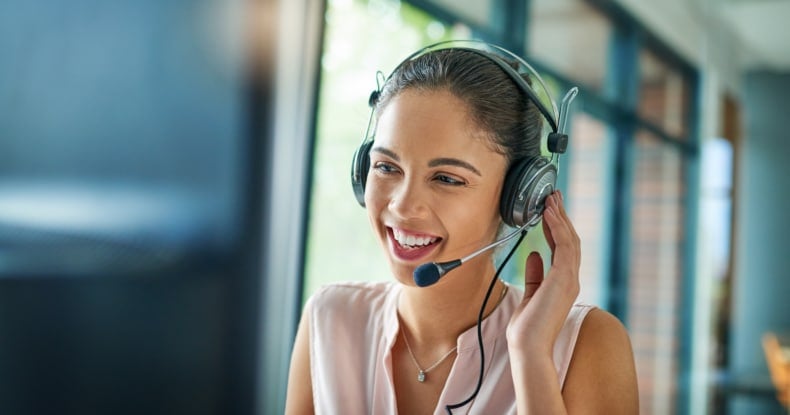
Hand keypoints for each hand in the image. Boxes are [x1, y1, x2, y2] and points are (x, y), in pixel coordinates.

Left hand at [506, 191, 580, 356]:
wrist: (528, 346)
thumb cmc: (528, 327)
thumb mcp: (530, 294)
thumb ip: (535, 274)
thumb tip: (535, 254)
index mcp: (563, 282)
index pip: (563, 248)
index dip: (557, 226)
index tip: (549, 210)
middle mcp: (570, 278)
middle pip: (570, 239)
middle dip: (561, 216)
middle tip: (553, 196)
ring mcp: (570, 278)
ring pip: (570, 239)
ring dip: (560, 217)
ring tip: (551, 199)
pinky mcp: (564, 279)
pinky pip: (565, 246)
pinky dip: (557, 228)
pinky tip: (549, 214)